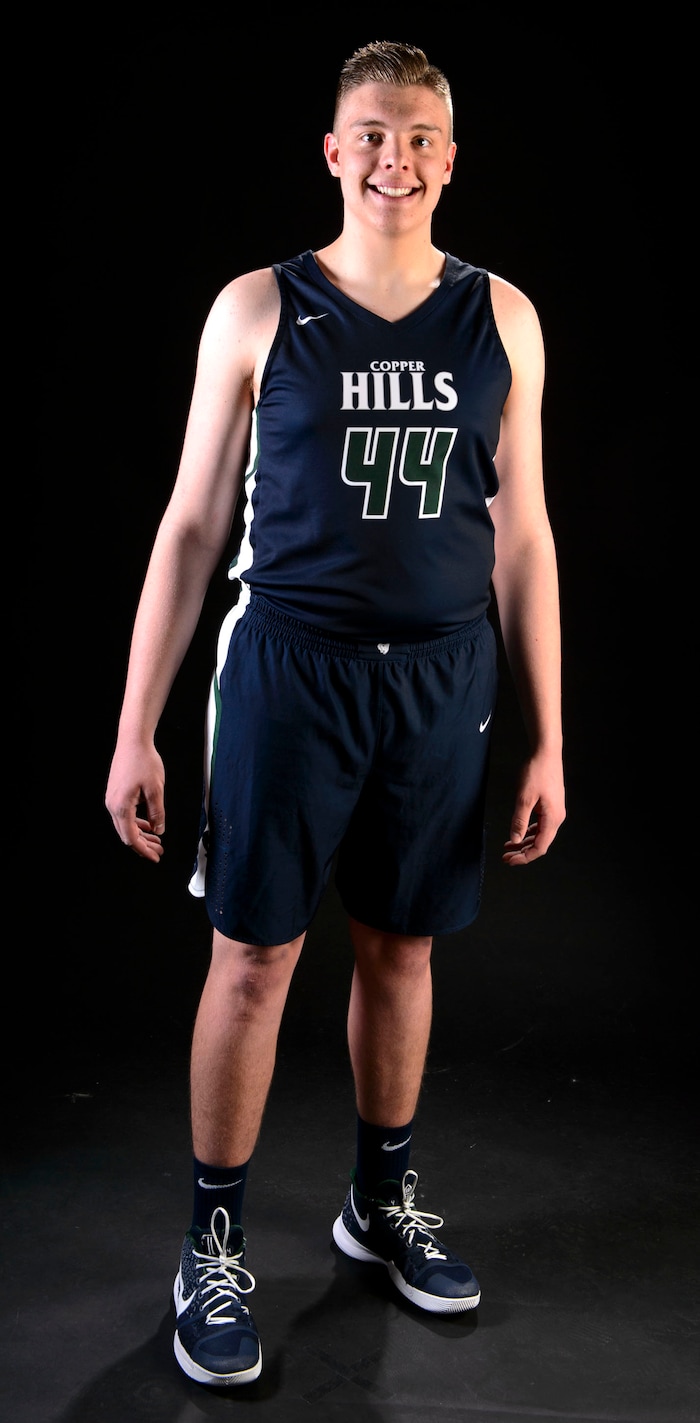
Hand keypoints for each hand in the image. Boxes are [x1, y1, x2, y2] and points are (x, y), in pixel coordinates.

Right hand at [105, 740, 165, 862]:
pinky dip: (137, 823)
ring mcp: (112, 799)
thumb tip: (159, 830)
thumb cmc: (144, 761)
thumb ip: (157, 813)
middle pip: (126, 834)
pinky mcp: (115, 793)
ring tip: (157, 840)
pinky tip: (148, 825)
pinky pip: (125, 815)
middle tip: (159, 851)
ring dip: (141, 834)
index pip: (131, 838)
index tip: (155, 857)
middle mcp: (112, 805)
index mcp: (121, 807)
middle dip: (144, 845)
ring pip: (125, 825)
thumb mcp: (156, 790)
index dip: (144, 850)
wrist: (132, 741)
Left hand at [503, 753, 565, 864]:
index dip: (525, 857)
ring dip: (524, 842)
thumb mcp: (524, 798)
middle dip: (523, 852)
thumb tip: (515, 841)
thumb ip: (519, 821)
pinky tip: (518, 832)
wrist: (546, 752)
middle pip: (540, 843)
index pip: (540, 847)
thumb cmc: (536, 772)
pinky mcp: (551, 805)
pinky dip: (529, 831)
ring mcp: (554, 811)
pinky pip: (540, 824)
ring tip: (509, 847)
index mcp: (552, 818)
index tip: (510, 861)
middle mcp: (556, 817)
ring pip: (540, 834)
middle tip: (506, 857)